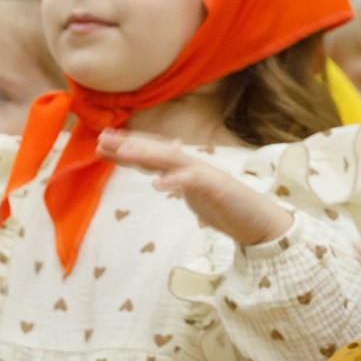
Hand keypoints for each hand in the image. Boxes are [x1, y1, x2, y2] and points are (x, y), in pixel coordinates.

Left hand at [98, 128, 293, 244]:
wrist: (259, 222)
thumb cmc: (228, 207)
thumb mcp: (197, 191)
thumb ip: (180, 178)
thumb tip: (165, 167)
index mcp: (185, 169)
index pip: (152, 155)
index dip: (127, 147)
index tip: (102, 140)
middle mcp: (192, 166)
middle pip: (156, 152)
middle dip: (129, 146)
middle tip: (101, 139)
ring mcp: (205, 175)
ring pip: (171, 160)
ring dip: (146, 155)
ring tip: (123, 153)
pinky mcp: (217, 188)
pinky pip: (193, 182)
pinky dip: (175, 182)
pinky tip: (157, 185)